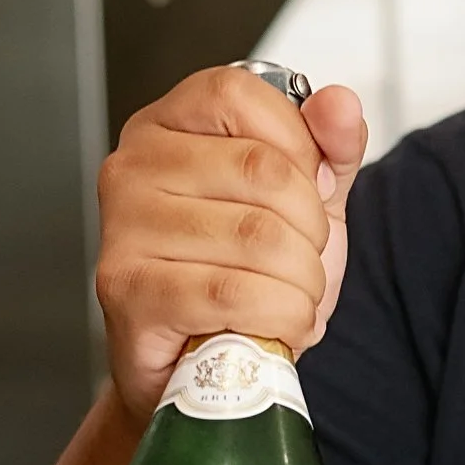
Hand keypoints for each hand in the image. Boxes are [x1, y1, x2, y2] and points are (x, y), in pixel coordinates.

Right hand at [94, 66, 369, 420]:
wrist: (207, 368)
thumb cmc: (245, 276)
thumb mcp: (304, 202)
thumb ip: (328, 149)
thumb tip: (341, 104)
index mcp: (170, 126)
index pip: (241, 96)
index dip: (299, 146)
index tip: (307, 189)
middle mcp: (134, 165)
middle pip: (264, 171)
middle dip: (312, 230)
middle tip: (302, 261)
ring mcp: (123, 227)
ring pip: (259, 238)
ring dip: (302, 284)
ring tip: (288, 299)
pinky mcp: (126, 289)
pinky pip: (234, 293)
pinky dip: (280, 317)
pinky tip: (274, 325)